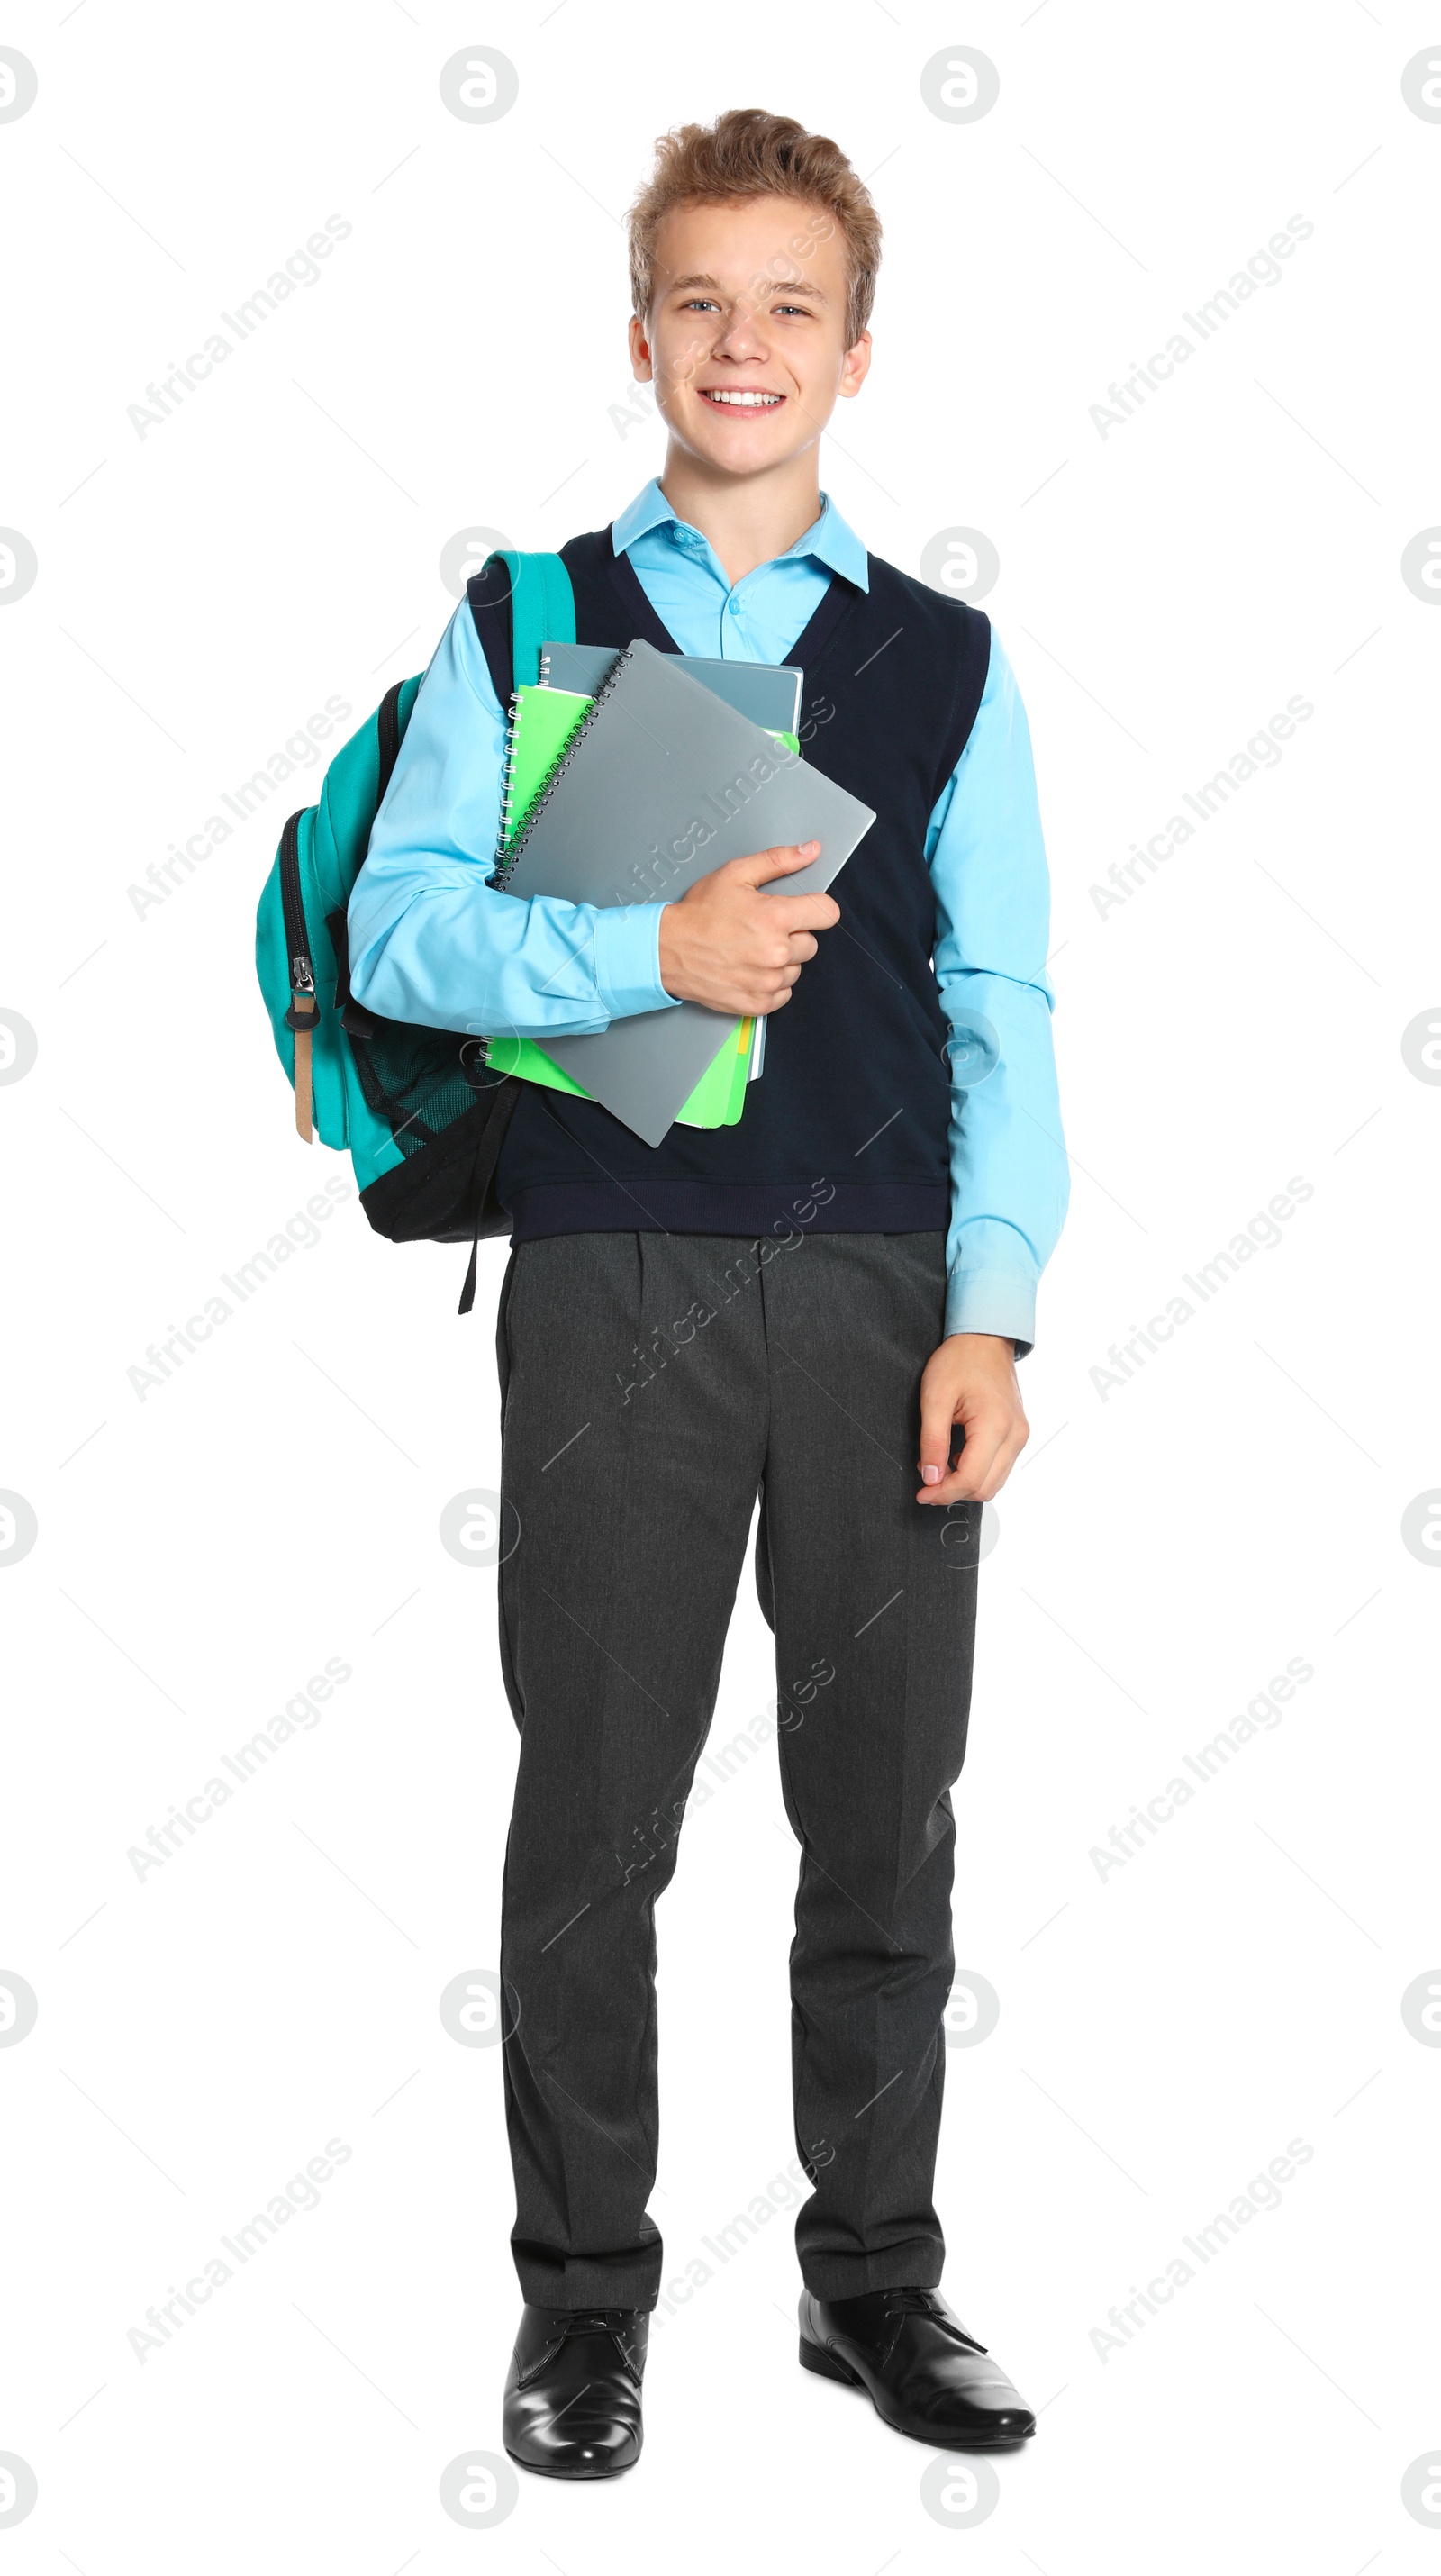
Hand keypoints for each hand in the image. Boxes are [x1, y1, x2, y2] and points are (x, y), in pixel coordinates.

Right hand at [657, 840, 839, 1016]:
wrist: (666, 950)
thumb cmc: (698, 913)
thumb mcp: (735, 875)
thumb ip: (778, 861)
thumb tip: (810, 850)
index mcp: (776, 918)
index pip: (827, 914)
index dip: (816, 909)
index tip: (803, 911)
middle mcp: (776, 952)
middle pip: (811, 944)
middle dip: (793, 935)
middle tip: (762, 930)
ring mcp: (768, 981)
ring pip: (796, 969)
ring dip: (781, 961)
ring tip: (752, 950)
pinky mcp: (758, 1004)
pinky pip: (783, 994)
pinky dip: (770, 984)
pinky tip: (749, 970)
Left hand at [915, 1333, 1028, 1503]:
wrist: (985, 1339)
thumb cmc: (959, 1361)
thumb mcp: (934, 1398)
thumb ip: (932, 1441)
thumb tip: (930, 1478)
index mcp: (995, 1426)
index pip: (971, 1479)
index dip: (943, 1493)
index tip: (922, 1493)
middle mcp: (1015, 1435)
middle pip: (986, 1487)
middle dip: (954, 1492)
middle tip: (926, 1482)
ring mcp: (1020, 1435)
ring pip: (995, 1482)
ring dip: (966, 1483)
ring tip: (939, 1467)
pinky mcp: (1018, 1434)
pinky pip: (1000, 1467)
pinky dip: (977, 1472)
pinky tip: (957, 1458)